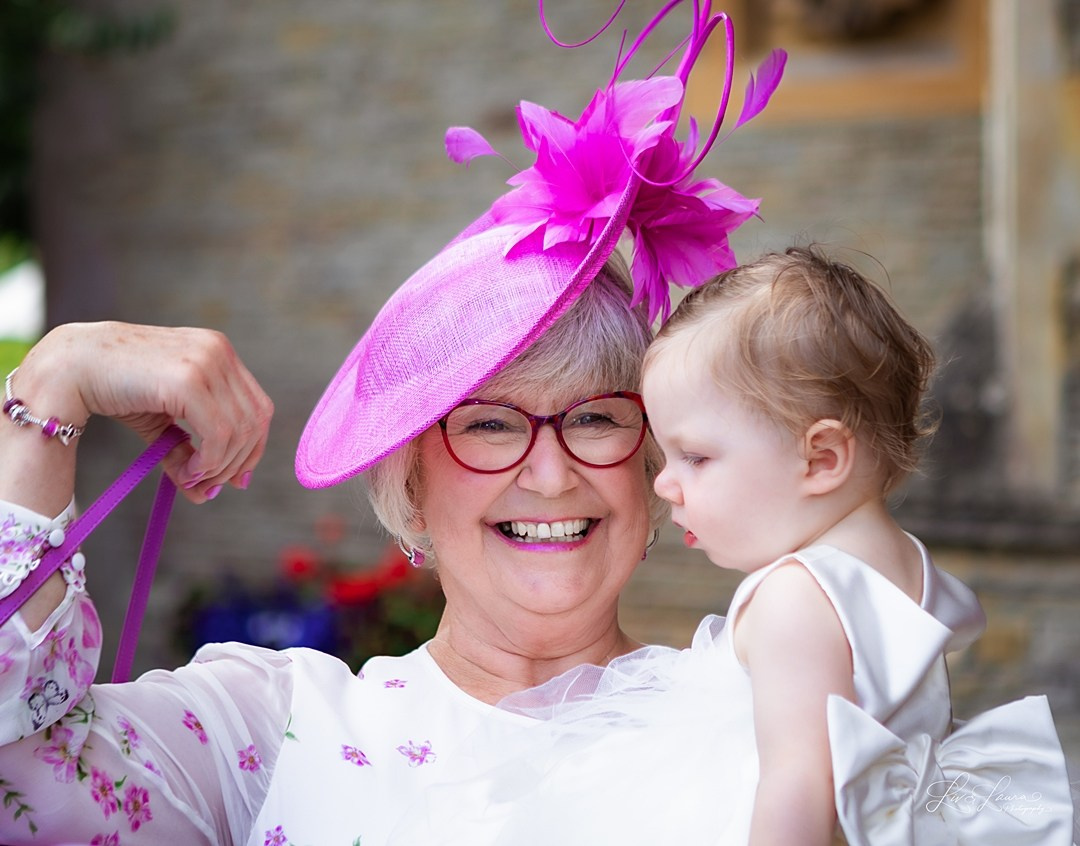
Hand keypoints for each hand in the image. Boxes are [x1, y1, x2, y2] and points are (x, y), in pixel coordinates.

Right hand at [17, 322, 273, 503]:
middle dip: (238, 462)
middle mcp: (218, 351)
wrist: (71, 366)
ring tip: (191, 480)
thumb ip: (187, 451)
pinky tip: (187, 472)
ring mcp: (206, 361)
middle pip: (255, 420)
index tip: (239, 479)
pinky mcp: (189, 379)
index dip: (255, 447)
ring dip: (220, 466)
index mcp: (219, 352)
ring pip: (239, 430)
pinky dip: (209, 461)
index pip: (258, 407)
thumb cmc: (115, 389)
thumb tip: (206, 494)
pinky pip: (218, 433)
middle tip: (209, 487)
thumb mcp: (160, 423)